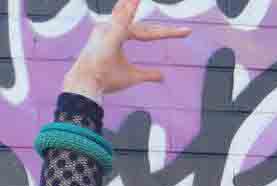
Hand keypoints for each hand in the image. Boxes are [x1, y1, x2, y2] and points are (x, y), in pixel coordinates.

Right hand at [63, 0, 188, 98]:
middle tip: (188, 32)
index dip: (167, 33)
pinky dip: (128, 11)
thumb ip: (148, 74)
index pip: (147, 33)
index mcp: (116, 35)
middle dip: (166, 31)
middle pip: (145, 28)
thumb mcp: (133, 77)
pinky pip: (122, 22)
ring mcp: (108, 30)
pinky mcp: (109, 35)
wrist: (88, 85)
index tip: (186, 32)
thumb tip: (162, 76)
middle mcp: (111, 29)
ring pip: (131, 20)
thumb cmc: (105, 79)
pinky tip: (135, 0)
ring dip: (135, 6)